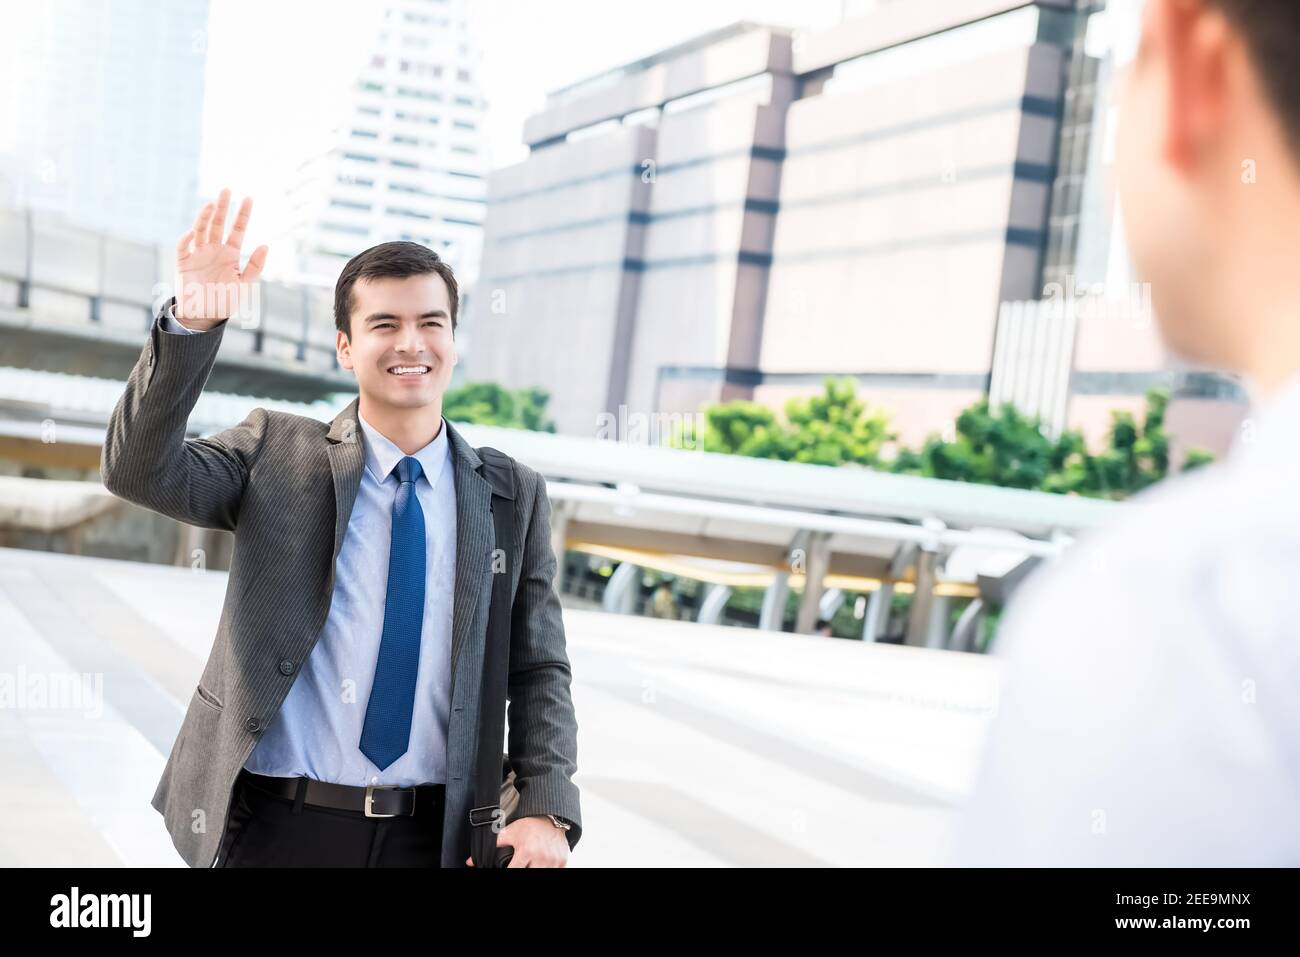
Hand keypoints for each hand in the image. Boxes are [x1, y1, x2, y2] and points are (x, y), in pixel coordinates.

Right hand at [174, 187, 268, 329]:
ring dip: (205, 217)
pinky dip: (187, 238)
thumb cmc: (225, 300)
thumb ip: (255, 266)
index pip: (238, 230)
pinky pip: (184, 246)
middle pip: (218, 224)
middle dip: (222, 207)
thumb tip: (265, 245)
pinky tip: (193, 231)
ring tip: (211, 204)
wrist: (204, 316)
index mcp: (230, 254)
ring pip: (201, 230)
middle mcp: (214, 250)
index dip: (243, 215)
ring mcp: (198, 254)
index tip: (248, 198)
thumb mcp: (244, 284)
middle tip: (227, 190)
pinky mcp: (184, 261)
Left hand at [464, 815, 569, 867]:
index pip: (514, 872)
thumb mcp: (510, 832)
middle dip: (524, 869)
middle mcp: (541, 857)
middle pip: (529, 874)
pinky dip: (548, 869)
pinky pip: (555, 872)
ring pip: (541, 874)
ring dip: (534, 869)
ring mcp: (553, 861)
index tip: (510, 867)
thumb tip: (471, 861)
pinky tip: (542, 864)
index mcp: (526, 851)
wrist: (551, 816)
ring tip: (530, 863)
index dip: (510, 871)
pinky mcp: (563, 861)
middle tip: (523, 863)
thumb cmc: (530, 825)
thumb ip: (492, 846)